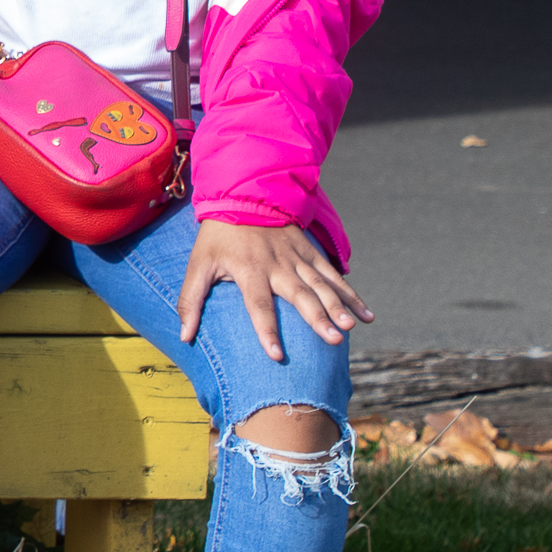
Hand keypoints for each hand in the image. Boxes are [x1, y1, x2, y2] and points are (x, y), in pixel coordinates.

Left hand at [179, 220, 373, 360]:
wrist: (240, 195)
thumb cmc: (217, 237)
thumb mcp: (197, 264)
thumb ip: (190, 300)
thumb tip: (184, 337)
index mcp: (249, 270)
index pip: (259, 305)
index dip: (267, 330)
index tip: (277, 356)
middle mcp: (277, 265)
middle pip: (299, 295)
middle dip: (317, 318)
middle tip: (334, 339)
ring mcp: (297, 258)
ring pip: (322, 285)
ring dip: (339, 306)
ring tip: (353, 327)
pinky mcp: (310, 253)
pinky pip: (333, 275)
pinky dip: (351, 294)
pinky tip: (367, 315)